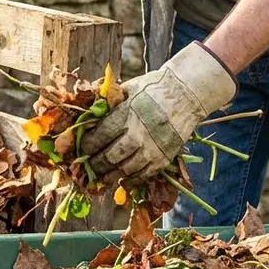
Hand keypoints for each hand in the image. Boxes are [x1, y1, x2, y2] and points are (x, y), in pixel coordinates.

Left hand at [80, 41, 236, 183]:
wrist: (187, 92)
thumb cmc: (152, 88)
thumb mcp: (127, 90)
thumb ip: (108, 105)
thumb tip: (86, 117)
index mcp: (124, 115)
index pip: (98, 138)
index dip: (86, 146)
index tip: (82, 149)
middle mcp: (137, 134)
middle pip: (108, 157)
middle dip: (94, 165)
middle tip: (88, 167)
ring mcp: (152, 148)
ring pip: (124, 169)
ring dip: (109, 176)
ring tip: (101, 177)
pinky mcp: (164, 157)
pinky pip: (143, 174)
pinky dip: (130, 180)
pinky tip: (122, 180)